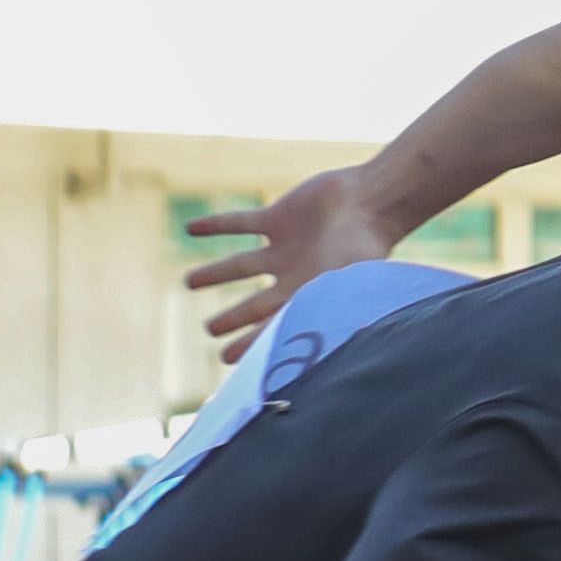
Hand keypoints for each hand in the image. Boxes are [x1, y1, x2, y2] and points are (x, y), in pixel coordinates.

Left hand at [185, 169, 410, 352]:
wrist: (371, 201)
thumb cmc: (363, 246)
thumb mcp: (344, 286)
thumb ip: (322, 311)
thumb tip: (305, 349)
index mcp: (308, 297)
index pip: (274, 327)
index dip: (250, 343)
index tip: (227, 358)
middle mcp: (294, 276)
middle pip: (256, 302)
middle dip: (233, 317)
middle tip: (209, 330)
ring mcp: (285, 247)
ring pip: (242, 264)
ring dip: (215, 273)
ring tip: (189, 282)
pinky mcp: (278, 217)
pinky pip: (241, 222)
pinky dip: (216, 224)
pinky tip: (191, 228)